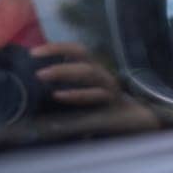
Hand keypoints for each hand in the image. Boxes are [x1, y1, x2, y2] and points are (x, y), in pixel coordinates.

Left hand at [30, 42, 158, 135]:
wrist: (139, 126)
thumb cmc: (107, 113)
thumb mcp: (85, 99)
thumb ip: (67, 92)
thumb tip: (37, 88)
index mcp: (96, 71)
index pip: (77, 50)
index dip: (57, 47)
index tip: (33, 52)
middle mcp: (104, 76)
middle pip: (82, 55)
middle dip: (58, 52)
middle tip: (33, 57)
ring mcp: (110, 89)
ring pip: (89, 72)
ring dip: (64, 70)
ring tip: (41, 75)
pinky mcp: (114, 104)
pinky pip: (95, 95)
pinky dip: (76, 94)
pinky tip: (58, 95)